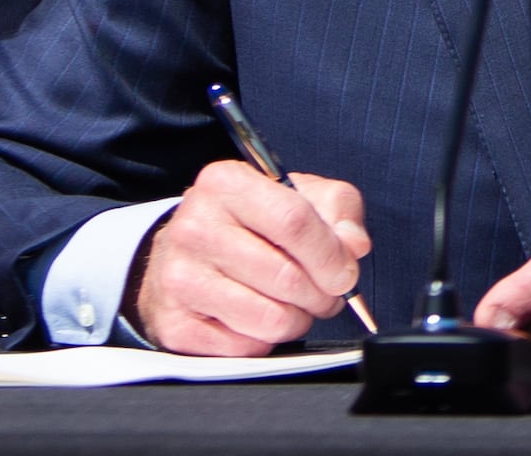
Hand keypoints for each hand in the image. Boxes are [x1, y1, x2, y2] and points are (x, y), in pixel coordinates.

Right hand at [128, 161, 371, 355]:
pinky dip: (264, 340)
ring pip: (270, 319)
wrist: (188, 251)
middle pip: (286, 277)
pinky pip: (245, 347)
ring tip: (293, 306)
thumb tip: (354, 246)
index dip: (331, 255)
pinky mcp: (176, 322)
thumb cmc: (252, 223)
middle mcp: (194, 227)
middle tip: (323, 294)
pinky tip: (258, 318)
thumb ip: (337, 211)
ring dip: (296, 320)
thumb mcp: (300, 196)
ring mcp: (179, 277)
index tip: (345, 274)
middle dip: (320, 295)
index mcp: (225, 183)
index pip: (293, 221)